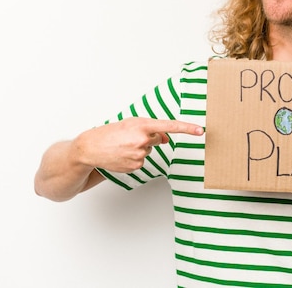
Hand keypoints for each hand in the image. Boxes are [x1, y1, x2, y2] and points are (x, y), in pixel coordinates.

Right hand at [73, 117, 203, 172]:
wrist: (91, 147)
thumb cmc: (110, 132)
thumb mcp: (131, 125)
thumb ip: (152, 130)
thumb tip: (166, 138)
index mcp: (142, 125)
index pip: (170, 126)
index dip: (187, 128)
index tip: (200, 130)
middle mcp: (143, 140)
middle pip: (157, 139)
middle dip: (147, 138)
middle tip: (129, 137)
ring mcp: (140, 154)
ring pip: (149, 151)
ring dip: (140, 148)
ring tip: (123, 146)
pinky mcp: (136, 166)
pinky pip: (142, 161)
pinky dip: (134, 158)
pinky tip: (122, 155)